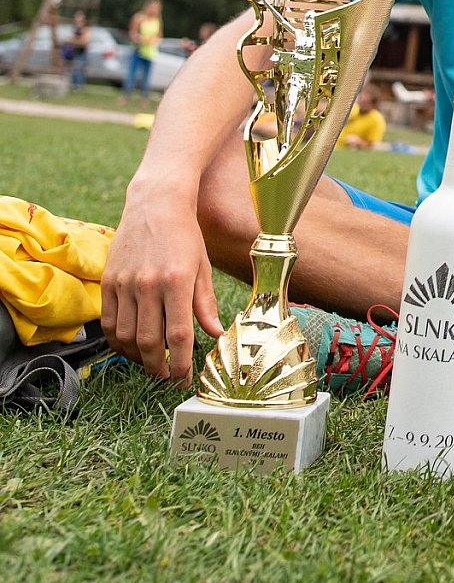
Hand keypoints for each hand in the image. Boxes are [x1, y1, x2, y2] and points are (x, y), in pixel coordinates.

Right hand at [101, 193, 223, 383]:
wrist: (155, 204)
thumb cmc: (186, 236)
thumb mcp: (203, 268)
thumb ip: (205, 304)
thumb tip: (216, 334)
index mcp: (176, 282)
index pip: (178, 335)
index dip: (181, 363)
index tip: (184, 378)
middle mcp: (147, 285)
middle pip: (149, 342)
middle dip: (158, 367)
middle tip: (167, 377)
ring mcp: (124, 284)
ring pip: (125, 337)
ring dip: (138, 358)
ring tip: (152, 364)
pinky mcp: (108, 282)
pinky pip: (108, 323)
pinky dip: (118, 342)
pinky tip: (131, 348)